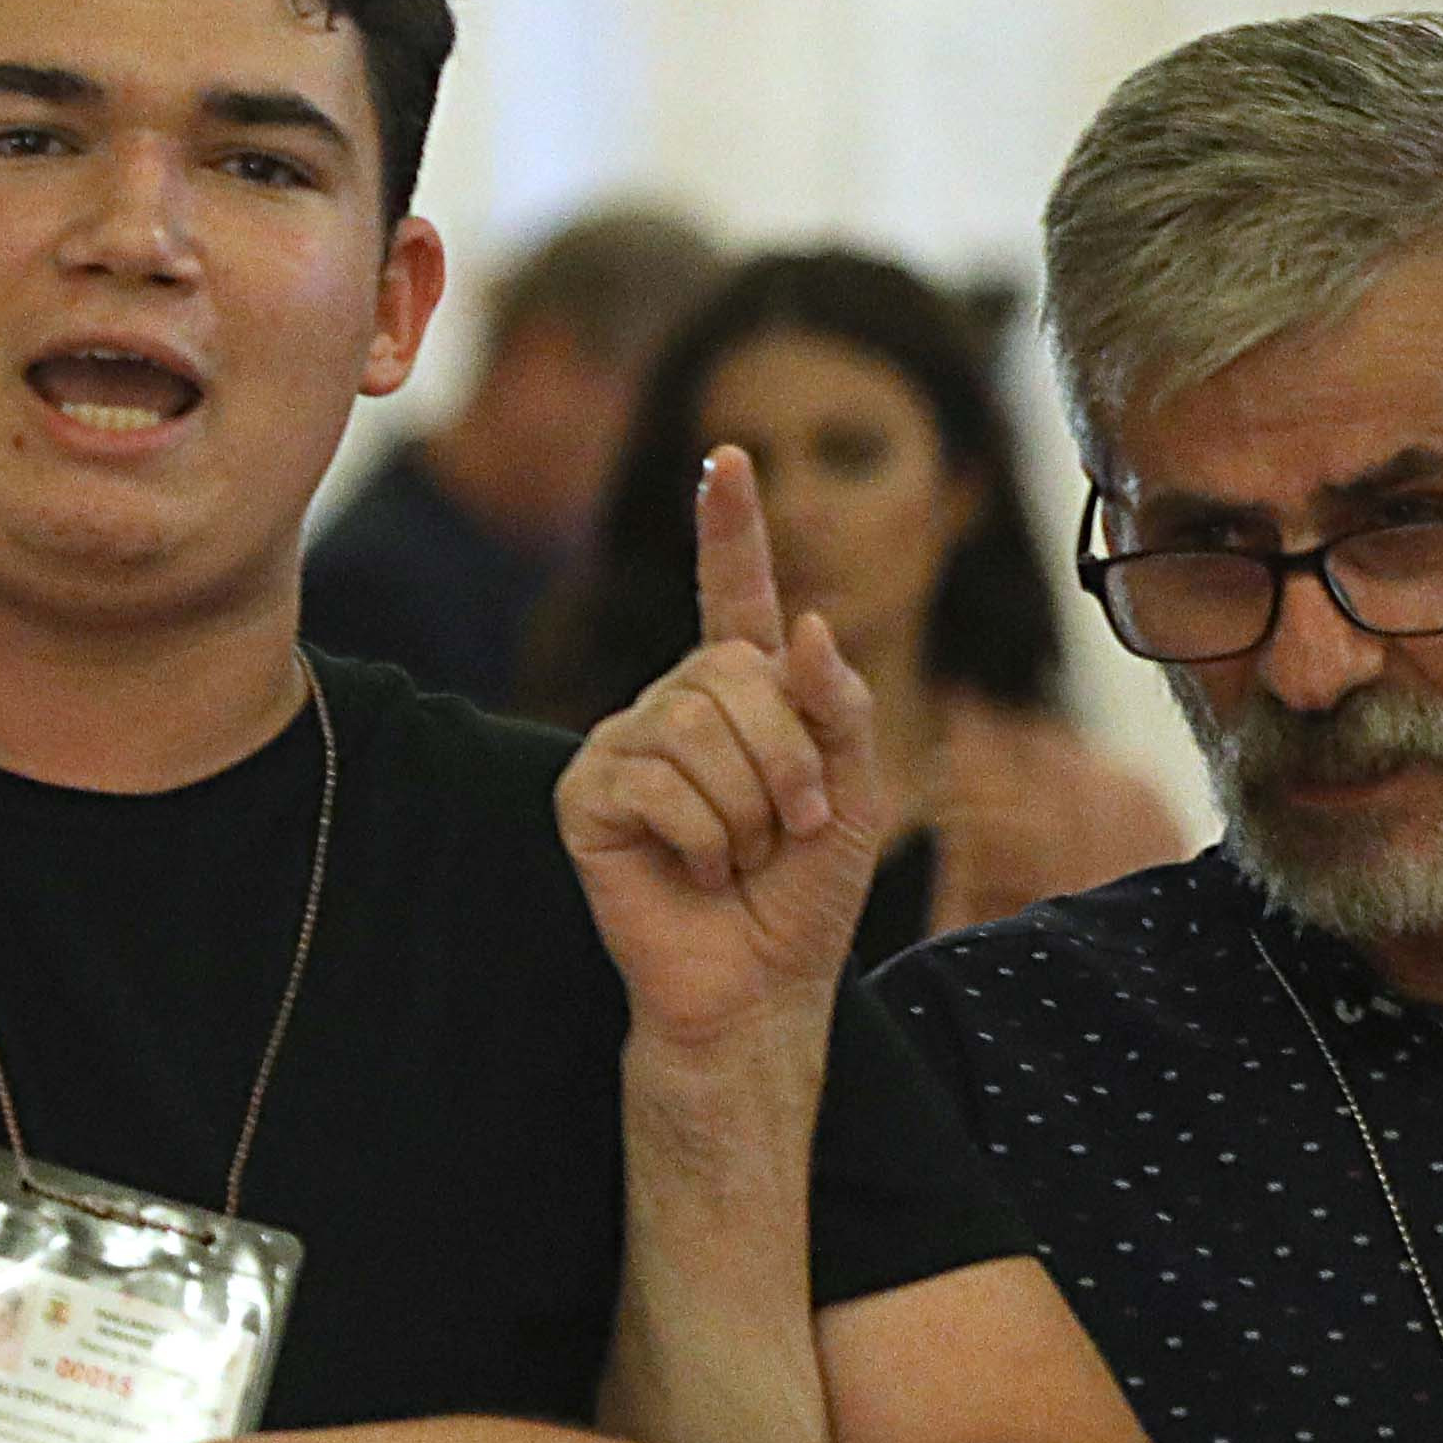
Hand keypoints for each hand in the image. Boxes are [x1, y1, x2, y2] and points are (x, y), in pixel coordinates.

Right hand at [560, 445, 890, 1060]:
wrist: (755, 985)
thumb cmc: (805, 892)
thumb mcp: (857, 791)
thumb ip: (836, 706)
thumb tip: (799, 624)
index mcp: (739, 693)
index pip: (731, 595)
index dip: (730, 528)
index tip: (728, 457)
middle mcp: (673, 704)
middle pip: (732, 674)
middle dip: (788, 759)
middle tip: (792, 828)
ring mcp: (622, 745)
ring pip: (694, 727)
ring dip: (748, 807)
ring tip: (742, 855)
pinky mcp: (585, 795)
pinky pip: (655, 782)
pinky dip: (702, 837)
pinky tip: (695, 870)